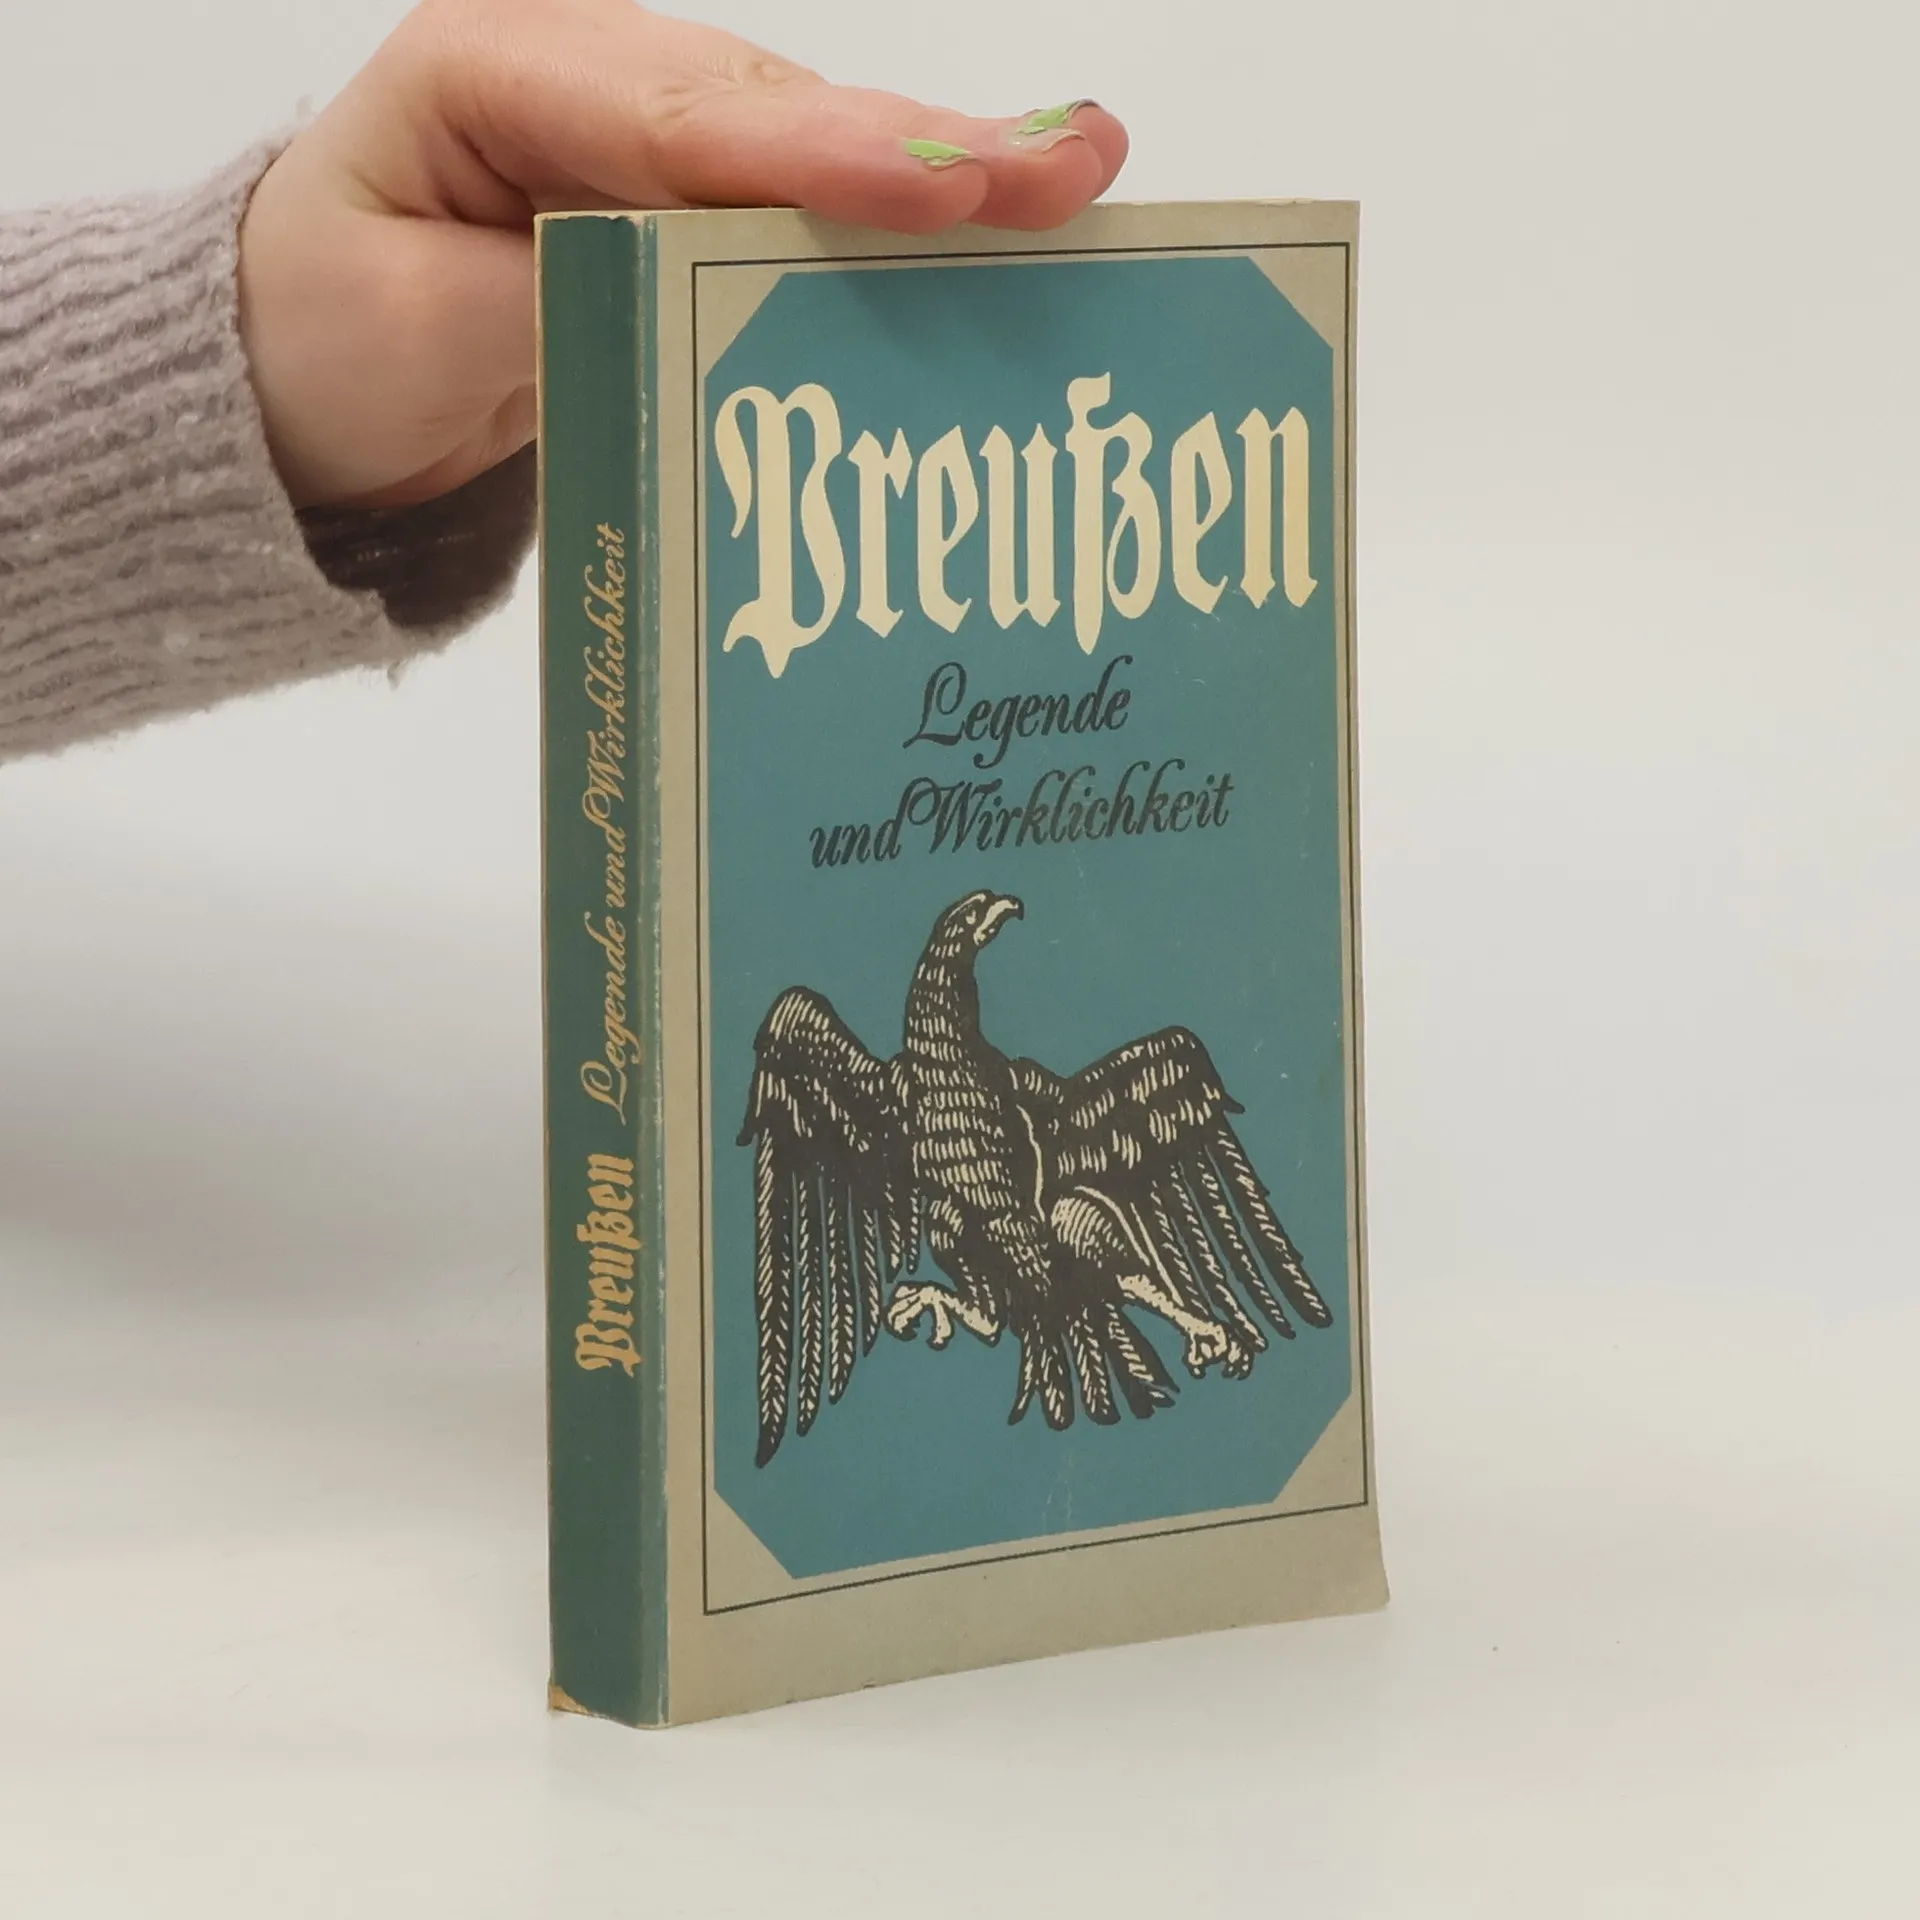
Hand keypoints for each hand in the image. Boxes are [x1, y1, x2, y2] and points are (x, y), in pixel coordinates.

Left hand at [237, 0, 1127, 511]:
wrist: (300, 380)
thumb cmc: (326, 340)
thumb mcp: (411, 332)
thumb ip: (547, 304)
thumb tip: (704, 307)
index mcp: (498, 71)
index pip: (676, 117)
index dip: (818, 152)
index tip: (941, 184)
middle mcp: (591, 83)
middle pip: (777, 114)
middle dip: (925, 148)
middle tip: (1070, 168)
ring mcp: (647, 144)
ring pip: (814, 153)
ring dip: (947, 179)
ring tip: (1078, 181)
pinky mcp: (685, 216)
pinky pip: (805, 216)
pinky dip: (901, 234)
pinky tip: (1006, 226)